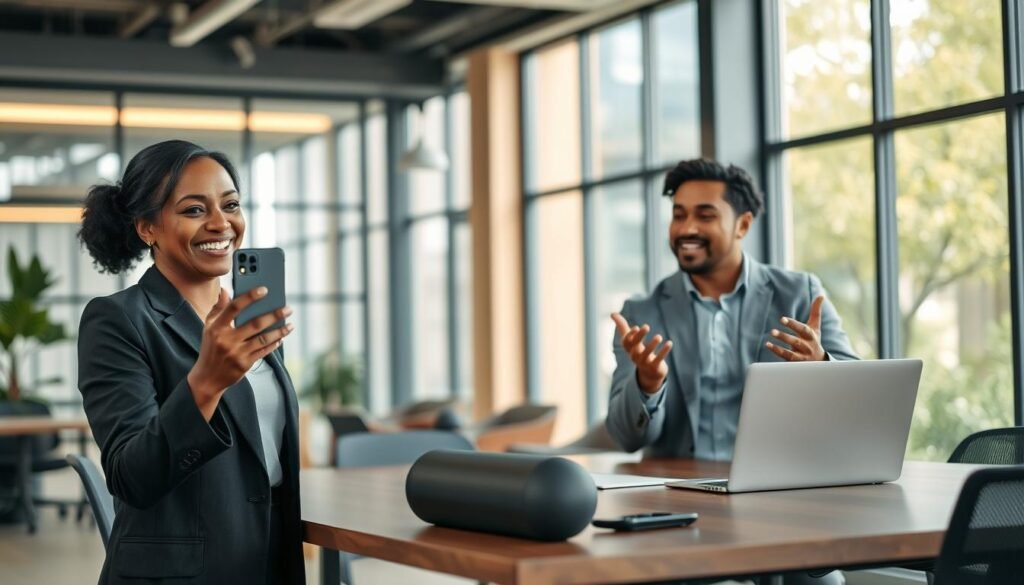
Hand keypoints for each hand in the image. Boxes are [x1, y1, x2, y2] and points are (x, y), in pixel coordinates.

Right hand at [188, 288, 293, 419]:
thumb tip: (225, 290)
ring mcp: (237, 353)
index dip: (250, 297)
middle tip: (288, 308)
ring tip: (290, 325)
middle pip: (255, 324)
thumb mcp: (209, 327)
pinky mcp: (244, 364)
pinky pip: (263, 351)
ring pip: (263, 339)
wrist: (207, 378)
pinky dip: (274, 344)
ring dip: (280, 331)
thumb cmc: (210, 349)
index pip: (234, 308)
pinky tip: (281, 338)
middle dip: (274, 315)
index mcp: (217, 327)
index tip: (264, 290)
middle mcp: (227, 340)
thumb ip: (218, 308)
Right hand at [611, 313, 672, 393]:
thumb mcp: (630, 339)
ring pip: (646, 354)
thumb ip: (622, 326)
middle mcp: (635, 355)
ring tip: (659, 336)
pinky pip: (658, 359)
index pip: (626, 342)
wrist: (649, 374)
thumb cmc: (638, 352)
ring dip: (652, 344)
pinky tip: (669, 343)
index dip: (630, 335)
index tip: (636, 327)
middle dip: (639, 337)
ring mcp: (644, 363)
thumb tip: (612, 313)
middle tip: (646, 326)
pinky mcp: (654, 367)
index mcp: (629, 348)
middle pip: (635, 347)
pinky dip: (664, 351)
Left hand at [765, 295, 826, 361]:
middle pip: (796, 342)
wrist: (819, 362)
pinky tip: (768, 345)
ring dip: (779, 348)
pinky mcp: (796, 364)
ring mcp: (802, 357)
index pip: (802, 329)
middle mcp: (807, 347)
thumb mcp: (815, 326)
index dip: (792, 324)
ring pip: (790, 353)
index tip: (782, 319)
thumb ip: (816, 310)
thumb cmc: (814, 339)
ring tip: (768, 342)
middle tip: (772, 331)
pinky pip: (786, 359)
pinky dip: (777, 352)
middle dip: (784, 337)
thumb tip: (821, 294)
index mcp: (811, 336)